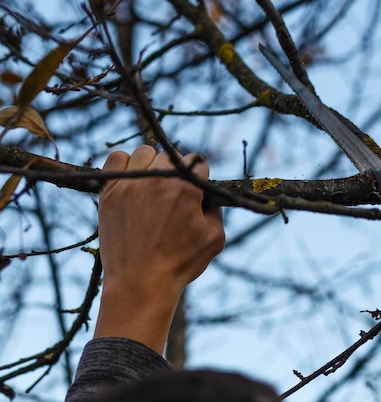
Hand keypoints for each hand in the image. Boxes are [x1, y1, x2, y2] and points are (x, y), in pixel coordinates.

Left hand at [94, 145, 224, 353]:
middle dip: (177, 172)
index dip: (200, 177)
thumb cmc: (180, 264)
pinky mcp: (109, 192)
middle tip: (174, 194)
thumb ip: (216, 210)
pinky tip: (131, 180)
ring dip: (152, 165)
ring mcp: (130, 184)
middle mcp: (158, 180)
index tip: (195, 191)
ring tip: (152, 186)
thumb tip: (209, 196)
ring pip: (145, 153)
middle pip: (172, 156)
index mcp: (186, 188)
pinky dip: (125, 164)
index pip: (198, 162)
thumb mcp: (214, 239)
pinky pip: (116, 159)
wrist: (140, 283)